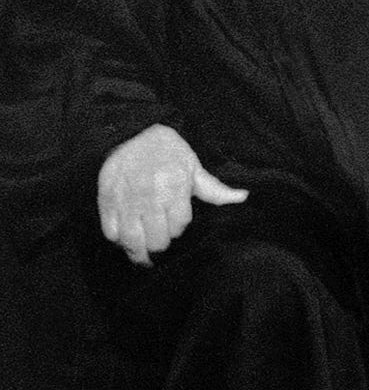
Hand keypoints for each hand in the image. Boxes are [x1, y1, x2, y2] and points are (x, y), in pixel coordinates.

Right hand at [96, 124, 246, 266]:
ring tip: (143, 256)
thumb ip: (214, 189)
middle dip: (160, 245)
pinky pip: (111, 233)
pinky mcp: (106, 202)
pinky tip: (125, 238)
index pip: (179, 226)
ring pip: (132, 241)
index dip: (178, 228)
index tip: (175, 226)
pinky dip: (118, 240)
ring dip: (139, 252)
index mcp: (174, 189)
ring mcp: (126, 202)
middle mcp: (150, 198)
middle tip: (159, 245)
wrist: (131, 133)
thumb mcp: (194, 167)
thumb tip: (242, 196)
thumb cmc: (167, 150)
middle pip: (157, 240)